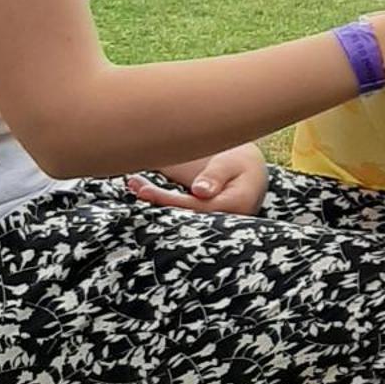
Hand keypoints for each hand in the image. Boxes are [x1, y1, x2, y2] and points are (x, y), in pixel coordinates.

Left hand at [128, 144, 267, 215]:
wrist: (250, 169)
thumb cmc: (242, 163)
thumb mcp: (231, 162)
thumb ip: (215, 176)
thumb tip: (200, 192)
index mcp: (237, 204)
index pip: (198, 207)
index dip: (170, 201)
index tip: (146, 191)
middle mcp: (227, 218)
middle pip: (187, 214)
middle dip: (158, 201)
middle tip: (134, 184)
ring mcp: (215, 220)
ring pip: (182, 214)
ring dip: (157, 200)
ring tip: (134, 183)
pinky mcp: (204, 217)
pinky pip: (182, 212)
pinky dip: (163, 200)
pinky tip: (143, 187)